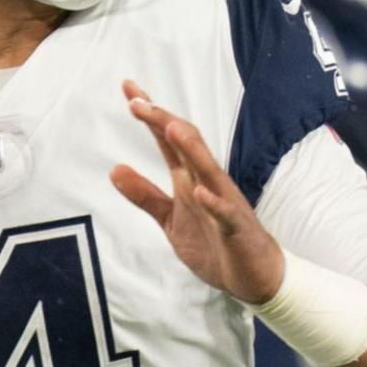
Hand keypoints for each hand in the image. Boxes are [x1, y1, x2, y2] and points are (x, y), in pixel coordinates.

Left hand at [110, 79, 284, 303]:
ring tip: (170, 127)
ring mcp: (224, 204)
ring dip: (191, 149)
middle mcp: (207, 183)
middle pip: (186, 144)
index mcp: (190, 179)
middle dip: (163, 121)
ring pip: (208, 171)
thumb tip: (114, 169)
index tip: (129, 88)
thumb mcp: (170, 219)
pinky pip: (225, 213)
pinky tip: (200, 193)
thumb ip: (144, 195)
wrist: (252, 277)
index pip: (168, 140)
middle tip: (137, 101)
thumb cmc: (213, 243)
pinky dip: (214, 203)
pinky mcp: (235, 229)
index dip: (150, 115)